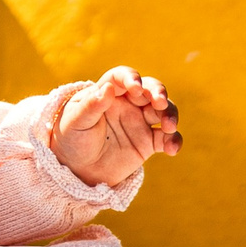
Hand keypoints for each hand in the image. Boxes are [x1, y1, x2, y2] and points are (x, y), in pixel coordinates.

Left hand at [50, 67, 180, 188]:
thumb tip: (107, 88)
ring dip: (170, 114)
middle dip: (158, 92)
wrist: (78, 169)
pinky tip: (172, 149)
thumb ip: (91, 106)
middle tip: (160, 102)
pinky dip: (173, 140)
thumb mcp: (76, 122)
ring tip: (168, 126)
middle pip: (150, 89)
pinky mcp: (149, 142)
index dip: (131, 78)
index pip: (122, 77)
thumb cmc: (72, 139)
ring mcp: (141, 122)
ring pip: (163, 110)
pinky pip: (166, 138)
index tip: (135, 87)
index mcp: (108, 92)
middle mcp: (128, 103)